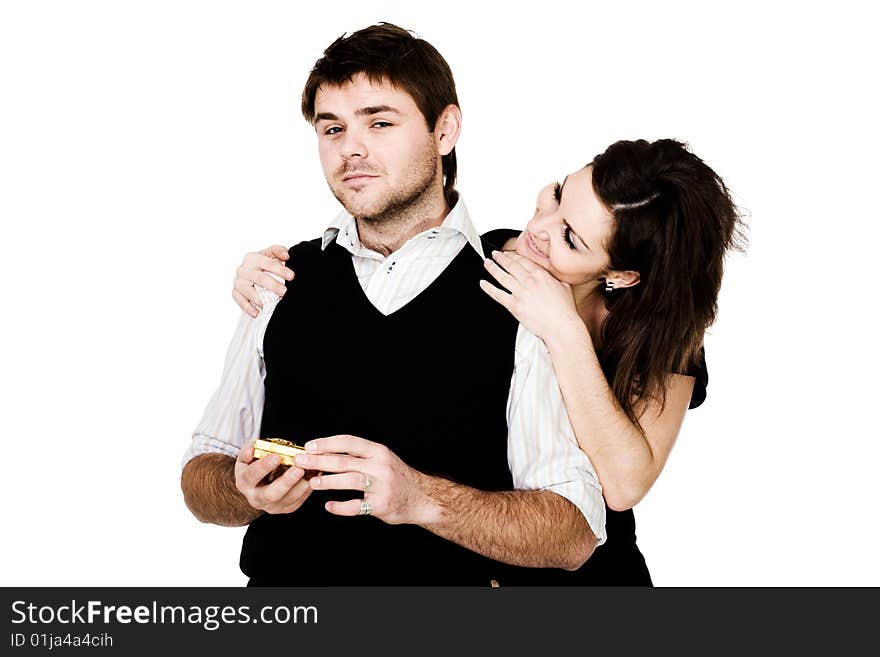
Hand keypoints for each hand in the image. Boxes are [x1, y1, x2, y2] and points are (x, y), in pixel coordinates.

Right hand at [232, 245, 294, 316]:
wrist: (252, 271)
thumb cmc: (264, 263)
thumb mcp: (271, 254)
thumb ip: (278, 251)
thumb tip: (286, 255)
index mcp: (252, 257)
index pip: (267, 263)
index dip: (280, 269)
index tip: (292, 276)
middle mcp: (243, 269)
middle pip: (258, 277)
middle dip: (272, 285)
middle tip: (284, 292)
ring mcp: (238, 281)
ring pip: (247, 290)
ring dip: (259, 298)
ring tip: (270, 304)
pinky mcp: (235, 292)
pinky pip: (240, 300)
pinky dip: (247, 307)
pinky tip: (257, 313)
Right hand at [234, 440, 312, 513]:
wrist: (257, 485)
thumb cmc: (253, 466)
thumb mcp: (247, 457)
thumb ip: (249, 451)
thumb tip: (253, 447)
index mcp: (244, 483)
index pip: (252, 476)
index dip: (263, 466)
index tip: (277, 456)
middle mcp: (257, 498)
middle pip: (271, 494)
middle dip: (286, 481)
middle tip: (299, 468)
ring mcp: (272, 506)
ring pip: (289, 499)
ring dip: (302, 484)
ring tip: (312, 469)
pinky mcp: (286, 508)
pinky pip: (299, 499)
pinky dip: (308, 486)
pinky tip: (316, 474)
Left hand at [294, 435, 435, 525]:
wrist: (421, 497)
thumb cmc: (396, 477)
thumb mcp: (382, 459)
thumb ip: (360, 457)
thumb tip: (326, 452)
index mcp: (378, 451)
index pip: (349, 442)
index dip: (327, 443)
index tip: (309, 445)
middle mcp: (380, 466)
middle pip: (345, 461)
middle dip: (320, 461)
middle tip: (302, 462)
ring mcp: (381, 486)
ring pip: (350, 480)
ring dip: (329, 481)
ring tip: (313, 482)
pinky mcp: (381, 505)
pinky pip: (356, 506)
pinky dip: (340, 507)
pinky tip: (328, 506)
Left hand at [480, 250, 580, 340]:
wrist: (561, 325)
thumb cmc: (564, 310)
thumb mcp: (563, 286)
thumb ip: (553, 278)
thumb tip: (550, 276)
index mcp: (541, 275)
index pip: (523, 261)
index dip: (513, 256)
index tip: (508, 254)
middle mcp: (529, 281)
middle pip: (511, 265)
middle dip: (500, 258)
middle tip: (495, 254)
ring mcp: (520, 293)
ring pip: (502, 276)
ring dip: (492, 268)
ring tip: (487, 263)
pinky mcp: (514, 305)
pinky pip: (498, 294)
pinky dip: (488, 288)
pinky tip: (483, 283)